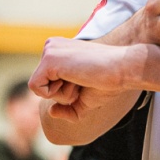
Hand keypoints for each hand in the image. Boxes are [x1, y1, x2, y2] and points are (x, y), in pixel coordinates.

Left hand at [29, 39, 146, 121]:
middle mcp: (51, 46)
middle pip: (42, 85)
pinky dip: (55, 94)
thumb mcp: (85, 98)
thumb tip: (51, 112)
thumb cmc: (109, 82)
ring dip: (61, 94)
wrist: (123, 69)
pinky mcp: (49, 59)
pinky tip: (74, 81)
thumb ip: (68, 108)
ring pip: (39, 87)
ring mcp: (49, 50)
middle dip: (63, 93)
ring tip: (81, 80)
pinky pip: (36, 87)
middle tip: (84, 81)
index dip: (65, 91)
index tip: (85, 80)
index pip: (47, 82)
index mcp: (59, 50)